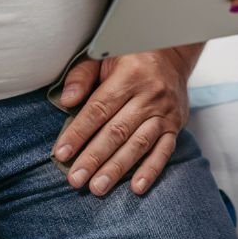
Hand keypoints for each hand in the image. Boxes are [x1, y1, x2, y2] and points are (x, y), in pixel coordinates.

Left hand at [52, 44, 200, 196]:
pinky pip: (164, 150)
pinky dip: (151, 170)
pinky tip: (136, 187)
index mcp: (129, 75)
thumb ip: (83, 75)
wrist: (172, 51)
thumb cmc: (130, 55)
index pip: (99, 108)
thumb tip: (67, 100)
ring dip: (117, 168)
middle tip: (76, 179)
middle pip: (117, 131)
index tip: (62, 153)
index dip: (79, 132)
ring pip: (138, 144)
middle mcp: (149, 94)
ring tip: (98, 187)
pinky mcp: (176, 124)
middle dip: (94, 157)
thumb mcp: (104, 54)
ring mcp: (164, 111)